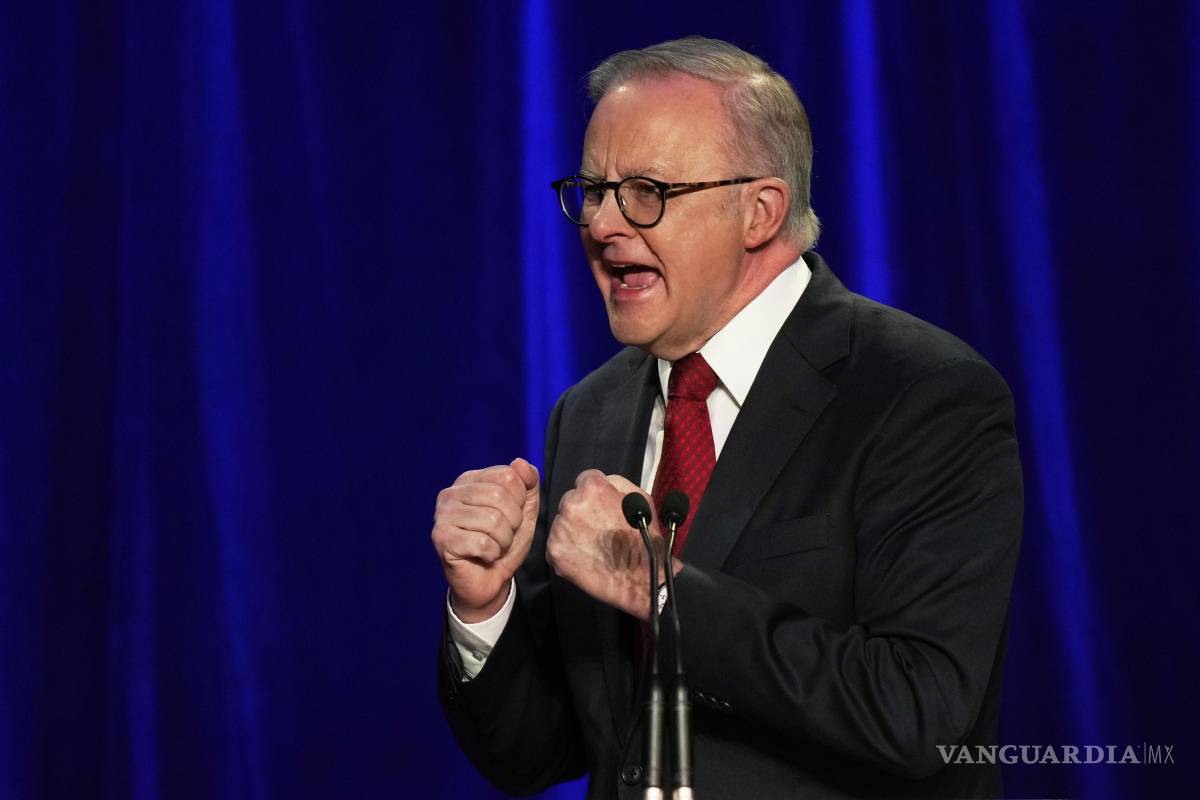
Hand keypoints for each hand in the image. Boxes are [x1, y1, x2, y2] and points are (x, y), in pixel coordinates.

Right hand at [432, 458, 538, 622]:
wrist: (487, 581)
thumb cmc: (503, 543)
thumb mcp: (524, 511)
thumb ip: (528, 485)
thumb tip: (521, 463)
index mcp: (470, 480)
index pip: (507, 475)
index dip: (519, 500)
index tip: (511, 516)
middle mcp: (451, 493)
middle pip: (499, 496)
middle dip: (513, 522)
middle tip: (503, 535)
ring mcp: (443, 515)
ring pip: (493, 520)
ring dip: (503, 540)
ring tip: (494, 545)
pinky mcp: (441, 539)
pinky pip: (483, 543)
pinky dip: (493, 554)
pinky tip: (484, 556)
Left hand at [546, 470, 665, 619]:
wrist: (640, 578)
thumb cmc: (643, 538)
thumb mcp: (640, 498)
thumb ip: (616, 483)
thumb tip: (602, 481)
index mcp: (592, 489)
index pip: (584, 479)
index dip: (595, 493)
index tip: (600, 505)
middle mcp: (571, 505)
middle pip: (570, 501)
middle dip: (581, 511)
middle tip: (597, 528)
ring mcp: (560, 529)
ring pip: (562, 523)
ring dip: (573, 530)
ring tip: (593, 544)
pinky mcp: (554, 552)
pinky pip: (556, 544)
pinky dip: (568, 549)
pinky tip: (585, 556)